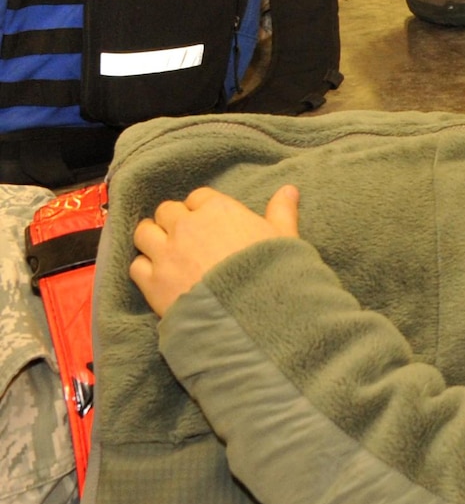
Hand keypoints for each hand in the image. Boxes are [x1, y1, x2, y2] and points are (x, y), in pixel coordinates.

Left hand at [129, 185, 299, 316]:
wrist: (249, 314)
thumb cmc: (270, 271)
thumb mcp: (284, 237)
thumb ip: (281, 211)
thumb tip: (289, 189)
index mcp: (218, 210)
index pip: (198, 196)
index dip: (202, 208)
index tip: (208, 222)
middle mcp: (186, 226)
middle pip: (166, 210)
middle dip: (174, 221)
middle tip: (185, 237)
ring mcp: (166, 254)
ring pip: (143, 233)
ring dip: (152, 239)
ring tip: (163, 250)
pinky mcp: (152, 282)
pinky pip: (135, 266)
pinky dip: (144, 268)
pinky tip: (157, 275)